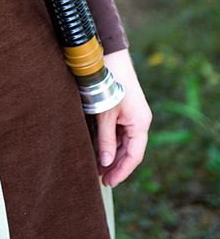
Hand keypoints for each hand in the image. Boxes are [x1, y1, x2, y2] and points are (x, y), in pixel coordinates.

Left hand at [96, 48, 151, 187]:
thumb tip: (106, 163)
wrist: (107, 55)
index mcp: (140, 123)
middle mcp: (139, 121)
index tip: (109, 183)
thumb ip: (106, 140)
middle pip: (130, 150)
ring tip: (98, 169)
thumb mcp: (105, 114)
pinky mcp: (123, 110)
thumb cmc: (108, 83)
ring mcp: (132, 115)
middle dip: (116, 166)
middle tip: (101, 179)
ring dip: (112, 155)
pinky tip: (99, 151)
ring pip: (124, 142)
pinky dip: (110, 142)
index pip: (134, 155)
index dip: (122, 171)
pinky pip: (119, 132)